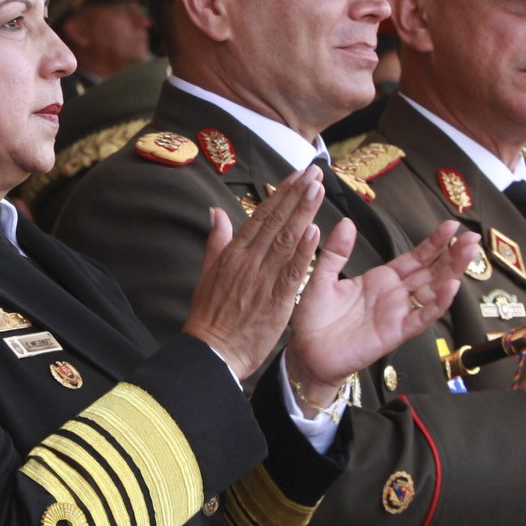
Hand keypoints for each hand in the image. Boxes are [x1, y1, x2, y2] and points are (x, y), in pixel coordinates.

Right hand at [181, 169, 325, 383]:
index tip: (297, 175)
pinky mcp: (275, 300)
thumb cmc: (209, 317)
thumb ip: (216, 240)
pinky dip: (304, 251)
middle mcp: (248, 260)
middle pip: (276, 221)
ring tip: (318, 189)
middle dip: (297, 194)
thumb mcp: (207, 273)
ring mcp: (262, 279)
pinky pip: (292, 271)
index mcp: (234, 253)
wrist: (211, 353)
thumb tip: (216, 211)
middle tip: (315, 172)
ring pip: (286, 240)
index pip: (261, 216)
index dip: (281, 194)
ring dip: (304, 212)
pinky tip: (316, 231)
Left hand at [283, 218, 479, 400]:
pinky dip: (437, 303)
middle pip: (431, 272)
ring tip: (468, 254)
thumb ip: (336, 252)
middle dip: (453, 255)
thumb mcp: (322, 278)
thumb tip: (347, 222)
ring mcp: (397, 314)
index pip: (414, 258)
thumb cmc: (314, 320)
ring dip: (452, 273)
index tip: (451, 226)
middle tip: (473, 238)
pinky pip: (421, 317)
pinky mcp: (395, 333)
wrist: (306, 354)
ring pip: (432, 291)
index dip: (433, 243)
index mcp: (380, 280)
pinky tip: (451, 287)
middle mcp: (394, 296)